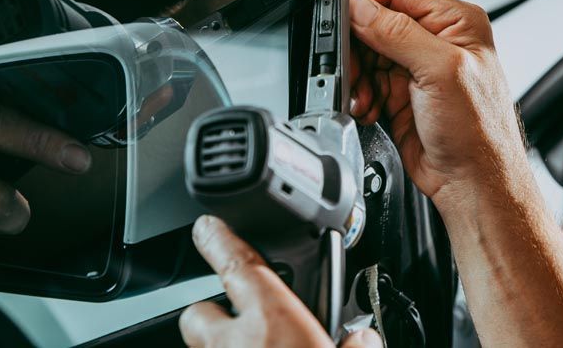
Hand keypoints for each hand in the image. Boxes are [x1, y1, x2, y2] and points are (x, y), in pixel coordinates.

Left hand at [179, 215, 380, 347]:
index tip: (208, 225)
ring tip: (248, 343)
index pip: (236, 262)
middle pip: (199, 311)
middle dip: (214, 309)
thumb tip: (363, 338)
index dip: (219, 238)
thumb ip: (356, 341)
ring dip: (220, 341)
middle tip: (239, 315)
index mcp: (273, 320)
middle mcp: (233, 345)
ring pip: (201, 344)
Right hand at [347, 0, 525, 207]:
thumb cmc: (479, 132)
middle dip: (357, 45)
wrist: (473, 184)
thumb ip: (397, 33)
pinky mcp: (401, 92)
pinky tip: (370, 108)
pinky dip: (361, 94)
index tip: (338, 10)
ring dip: (358, 74)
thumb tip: (360, 6)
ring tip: (366, 95)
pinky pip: (366, 80)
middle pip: (376, 21)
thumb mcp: (439, 72)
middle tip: (351, 67)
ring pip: (366, 52)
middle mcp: (437, 39)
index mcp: (455, 21)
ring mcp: (417, 67)